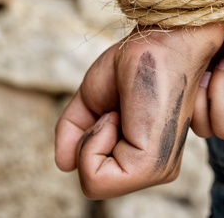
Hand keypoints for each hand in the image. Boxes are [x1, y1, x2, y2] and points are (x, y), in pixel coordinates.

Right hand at [55, 24, 223, 198]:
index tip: (112, 109)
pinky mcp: (150, 165)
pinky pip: (95, 177)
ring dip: (92, 137)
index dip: (87, 140)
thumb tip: (64, 165)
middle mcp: (156, 168)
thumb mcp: (93, 100)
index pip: (95, 173)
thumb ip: (75, 133)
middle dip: (89, 140)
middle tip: (117, 109)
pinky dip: (93, 139)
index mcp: (145, 155)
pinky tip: (120, 114)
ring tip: (122, 110)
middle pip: (92, 181)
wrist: (159, 41)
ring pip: (92, 182)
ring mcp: (157, 169)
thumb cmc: (133, 64)